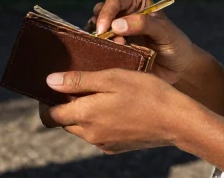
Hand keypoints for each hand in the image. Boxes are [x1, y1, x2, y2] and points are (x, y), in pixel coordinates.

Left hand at [38, 69, 195, 152]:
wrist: (176, 120)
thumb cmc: (146, 93)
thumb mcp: (112, 78)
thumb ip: (79, 80)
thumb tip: (49, 81)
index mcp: (85, 115)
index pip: (50, 116)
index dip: (47, 101)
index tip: (54, 86)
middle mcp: (90, 134)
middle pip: (64, 121)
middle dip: (66, 104)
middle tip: (80, 83)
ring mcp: (103, 143)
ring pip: (81, 127)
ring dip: (83, 112)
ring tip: (101, 91)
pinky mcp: (116, 146)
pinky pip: (97, 133)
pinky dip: (98, 120)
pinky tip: (115, 105)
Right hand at [87, 0, 201, 84]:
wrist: (179, 69)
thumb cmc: (175, 45)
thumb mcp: (164, 32)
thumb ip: (144, 24)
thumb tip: (116, 25)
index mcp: (136, 2)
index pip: (115, 2)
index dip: (107, 13)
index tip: (105, 29)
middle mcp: (123, 14)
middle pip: (100, 14)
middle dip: (100, 27)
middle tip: (106, 41)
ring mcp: (116, 32)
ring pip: (96, 30)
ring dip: (99, 40)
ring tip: (113, 50)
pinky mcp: (113, 49)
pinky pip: (99, 48)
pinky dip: (99, 52)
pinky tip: (108, 58)